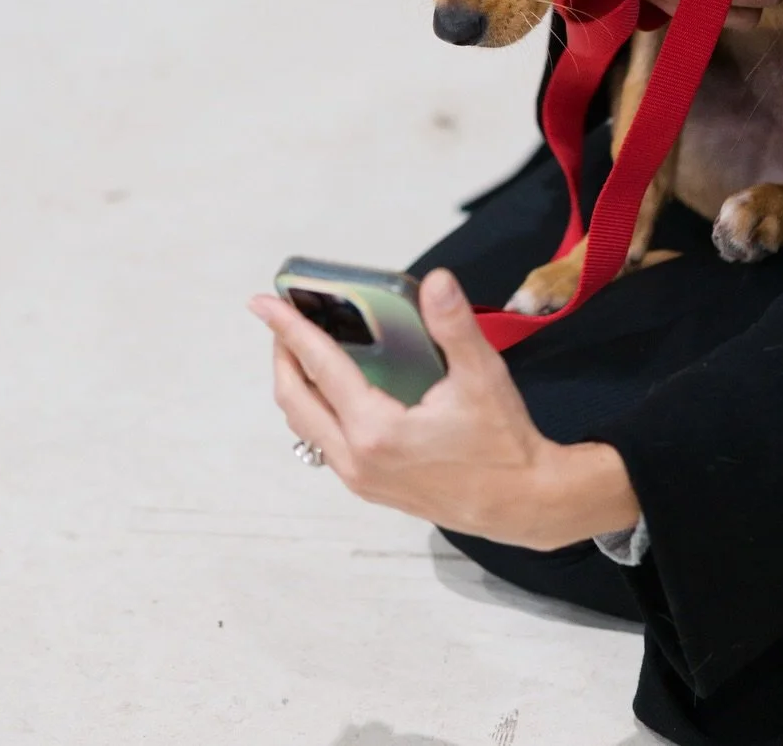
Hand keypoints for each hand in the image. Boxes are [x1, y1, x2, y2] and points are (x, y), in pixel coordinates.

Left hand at [249, 270, 640, 549]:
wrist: (520, 503)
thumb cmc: (503, 440)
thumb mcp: (482, 375)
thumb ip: (453, 325)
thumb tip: (435, 280)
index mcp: (376, 429)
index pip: (319, 367)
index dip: (289, 328)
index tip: (262, 303)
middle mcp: (356, 458)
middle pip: (295, 399)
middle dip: (282, 353)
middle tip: (282, 318)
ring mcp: (358, 477)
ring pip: (304, 424)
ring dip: (296, 383)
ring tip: (302, 346)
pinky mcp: (368, 486)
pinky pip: (323, 441)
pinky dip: (315, 407)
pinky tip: (335, 387)